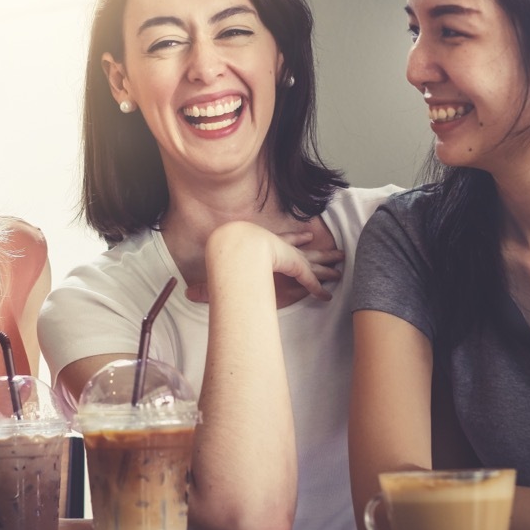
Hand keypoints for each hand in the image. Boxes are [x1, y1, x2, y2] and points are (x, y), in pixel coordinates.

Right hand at [186, 224, 343, 303]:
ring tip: (342, 268)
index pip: (285, 241)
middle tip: (336, 252)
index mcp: (269, 246)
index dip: (295, 239)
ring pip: (315, 264)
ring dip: (327, 268)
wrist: (241, 245)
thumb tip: (188, 294)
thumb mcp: (220, 271)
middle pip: (305, 252)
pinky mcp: (296, 268)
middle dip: (321, 253)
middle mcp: (283, 249)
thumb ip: (208, 285)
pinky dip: (319, 288)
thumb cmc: (230, 253)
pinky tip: (328, 294)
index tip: (306, 235)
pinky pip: (311, 280)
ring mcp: (292, 258)